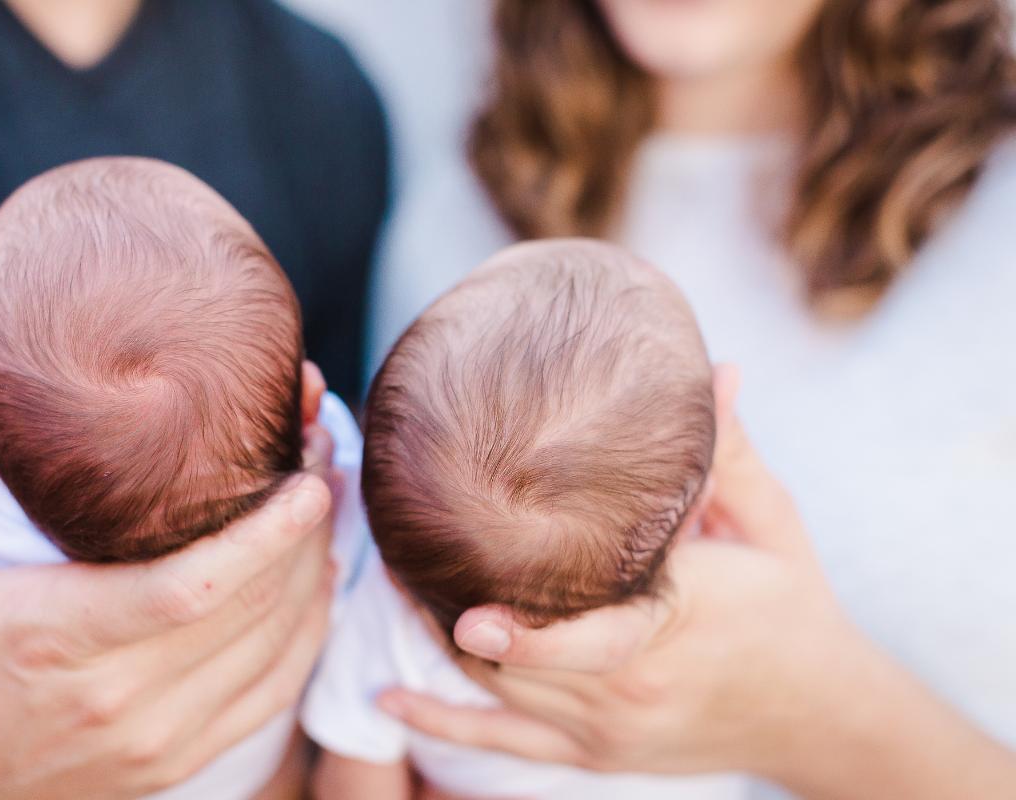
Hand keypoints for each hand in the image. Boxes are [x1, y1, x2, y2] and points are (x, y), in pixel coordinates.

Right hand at [0, 349, 336, 798]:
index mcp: (55, 636)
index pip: (196, 588)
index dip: (267, 535)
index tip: (308, 478)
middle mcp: (117, 698)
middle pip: (254, 613)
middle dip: (306, 535)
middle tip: (324, 462)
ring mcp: (151, 741)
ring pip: (274, 657)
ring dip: (314, 582)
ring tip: (329, 512)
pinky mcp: (169, 765)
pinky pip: (267, 701)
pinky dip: (303, 641)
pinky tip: (313, 590)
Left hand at [378, 367, 1015, 797]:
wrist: (824, 714)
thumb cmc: (794, 606)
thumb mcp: (773, 525)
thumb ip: (731, 453)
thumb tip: (715, 367)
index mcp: (679, 621)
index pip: (594, 636)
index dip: (526, 634)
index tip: (467, 612)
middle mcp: (635, 685)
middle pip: (521, 661)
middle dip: (453, 613)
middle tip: (395, 556)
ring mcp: (610, 727)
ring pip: (501, 693)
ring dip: (442, 646)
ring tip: (392, 588)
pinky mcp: (596, 754)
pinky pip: (506, 744)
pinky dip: (441, 724)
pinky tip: (388, 699)